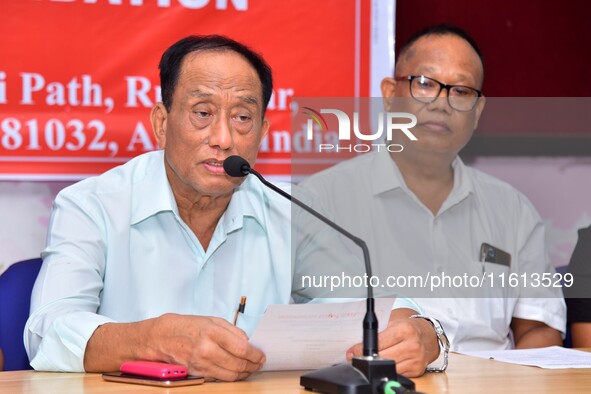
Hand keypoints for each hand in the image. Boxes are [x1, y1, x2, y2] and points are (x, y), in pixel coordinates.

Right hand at [148, 313, 264, 380]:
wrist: (161, 337)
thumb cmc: (188, 326)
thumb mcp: (212, 320)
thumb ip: (232, 331)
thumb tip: (248, 343)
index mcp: (212, 332)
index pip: (241, 348)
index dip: (255, 354)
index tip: (261, 355)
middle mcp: (206, 349)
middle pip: (238, 364)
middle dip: (252, 365)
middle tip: (259, 363)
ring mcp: (200, 363)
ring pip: (230, 375)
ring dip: (244, 373)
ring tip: (250, 369)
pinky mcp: (196, 373)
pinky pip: (219, 378)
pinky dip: (231, 376)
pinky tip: (236, 371)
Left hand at [345, 308, 438, 376]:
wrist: (428, 336)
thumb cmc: (407, 327)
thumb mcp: (392, 323)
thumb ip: (377, 333)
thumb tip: (355, 346)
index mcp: (404, 329)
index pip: (378, 342)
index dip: (361, 348)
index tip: (351, 352)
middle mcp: (412, 345)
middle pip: (382, 357)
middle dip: (367, 358)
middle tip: (356, 357)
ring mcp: (416, 359)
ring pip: (388, 367)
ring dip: (376, 366)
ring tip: (369, 361)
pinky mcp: (417, 370)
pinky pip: (397, 373)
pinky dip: (388, 370)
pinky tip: (384, 364)